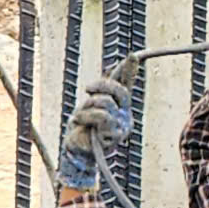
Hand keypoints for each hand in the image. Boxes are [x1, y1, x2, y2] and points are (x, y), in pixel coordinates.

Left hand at [57, 76, 132, 191]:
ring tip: (81, 116)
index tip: (132, 56)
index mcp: (121, 108)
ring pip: (106, 102)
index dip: (129, 70)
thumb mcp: (90, 105)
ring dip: (88, 106)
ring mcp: (122, 125)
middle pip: (119, 90)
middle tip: (87, 89)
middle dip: (101, 86)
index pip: (126, 85)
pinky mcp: (114, 134)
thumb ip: (101, 91)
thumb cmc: (82, 129)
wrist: (75, 151)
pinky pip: (101, 115)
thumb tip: (109, 70)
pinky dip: (87, 115)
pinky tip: (81, 121)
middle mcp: (125, 116)